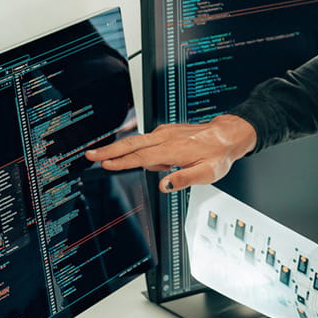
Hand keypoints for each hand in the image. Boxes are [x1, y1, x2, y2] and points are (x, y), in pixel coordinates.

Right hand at [85, 114, 256, 191]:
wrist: (227, 134)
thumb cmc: (218, 154)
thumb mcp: (207, 173)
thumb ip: (184, 179)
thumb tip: (164, 185)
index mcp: (174, 149)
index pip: (142, 156)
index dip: (122, 162)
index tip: (105, 164)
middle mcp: (166, 138)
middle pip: (132, 144)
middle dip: (109, 150)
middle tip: (90, 154)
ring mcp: (165, 133)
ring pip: (138, 141)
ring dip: (123, 150)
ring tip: (119, 158)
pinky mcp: (166, 132)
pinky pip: (148, 141)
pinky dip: (142, 150)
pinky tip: (160, 162)